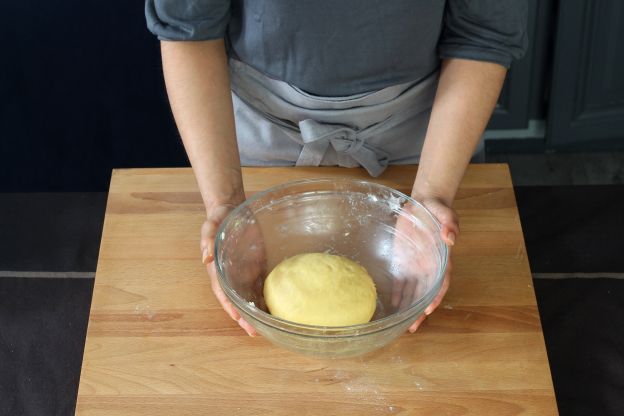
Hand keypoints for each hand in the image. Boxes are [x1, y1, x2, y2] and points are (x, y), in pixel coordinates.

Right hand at [201, 202, 258, 336]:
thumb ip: (208, 239)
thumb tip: (206, 257)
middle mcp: (231, 276)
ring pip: (249, 298)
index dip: (229, 305)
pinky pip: (260, 286)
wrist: (232, 210)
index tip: (236, 317)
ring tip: (266, 329)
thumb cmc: (218, 219)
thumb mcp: (210, 226)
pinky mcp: (256, 268)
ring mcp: (244, 274)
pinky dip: (265, 299)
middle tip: (254, 333)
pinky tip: (274, 310)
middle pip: (237, 301)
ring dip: (256, 313)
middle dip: (244, 318)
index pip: (222, 292)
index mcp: (218, 269)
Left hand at [391, 197, 457, 332]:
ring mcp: (416, 266)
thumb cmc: (437, 210)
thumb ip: (450, 224)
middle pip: (425, 293)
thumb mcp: (446, 213)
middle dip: (419, 311)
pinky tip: (392, 305)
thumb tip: (450, 237)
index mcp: (440, 259)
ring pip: (412, 292)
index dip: (435, 297)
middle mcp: (428, 267)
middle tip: (412, 327)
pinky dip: (397, 295)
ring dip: (408, 308)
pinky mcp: (403, 262)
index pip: (440, 283)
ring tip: (402, 325)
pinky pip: (400, 282)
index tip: (428, 308)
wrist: (424, 204)